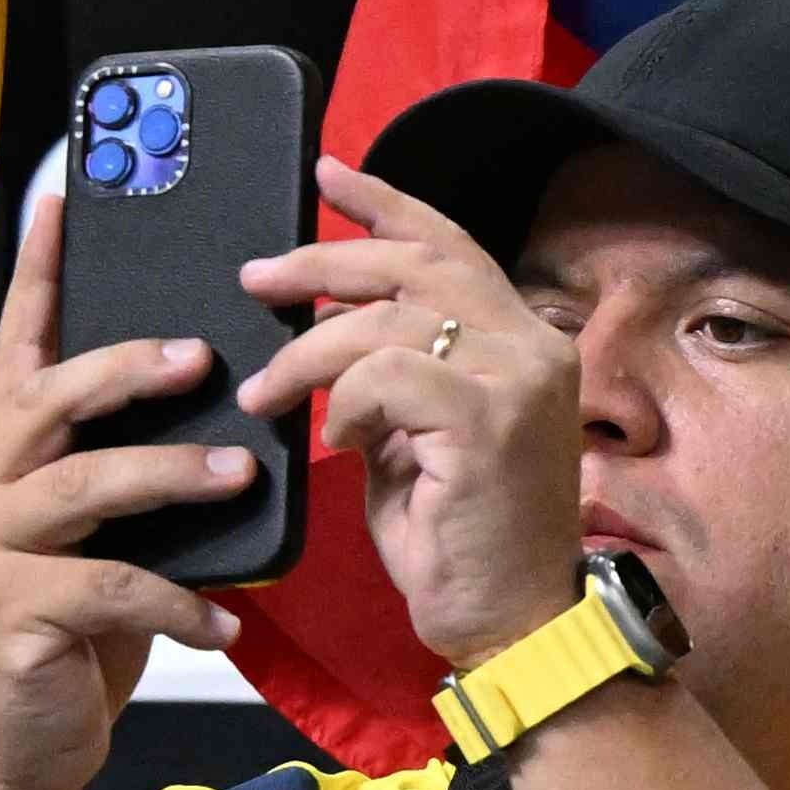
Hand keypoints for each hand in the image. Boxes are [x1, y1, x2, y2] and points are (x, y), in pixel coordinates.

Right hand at [0, 182, 241, 789]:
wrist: (20, 752)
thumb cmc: (77, 632)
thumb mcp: (109, 533)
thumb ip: (133, 469)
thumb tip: (221, 394)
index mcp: (3, 456)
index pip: (23, 348)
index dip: (41, 273)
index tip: (65, 196)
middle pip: (52, 398)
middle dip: (132, 368)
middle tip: (206, 355)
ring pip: (85, 484)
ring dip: (174, 474)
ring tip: (245, 471)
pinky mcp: (8, 614)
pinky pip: (110, 587)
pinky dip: (179, 600)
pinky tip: (226, 620)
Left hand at [235, 160, 585, 664]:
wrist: (511, 617)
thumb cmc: (459, 539)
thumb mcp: (413, 441)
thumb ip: (392, 382)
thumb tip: (328, 341)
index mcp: (523, 342)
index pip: (451, 245)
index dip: (387, 204)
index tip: (328, 172)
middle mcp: (533, 345)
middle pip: (419, 263)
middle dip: (326, 260)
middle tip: (256, 280)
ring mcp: (519, 378)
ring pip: (391, 318)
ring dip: (309, 350)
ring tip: (265, 393)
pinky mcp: (490, 419)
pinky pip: (389, 376)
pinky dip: (346, 401)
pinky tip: (336, 439)